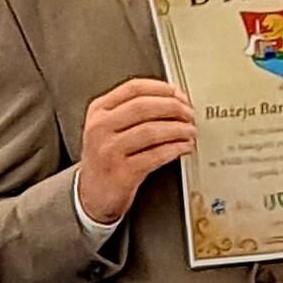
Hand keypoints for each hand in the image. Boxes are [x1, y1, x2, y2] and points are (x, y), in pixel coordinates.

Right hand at [77, 78, 195, 223]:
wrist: (91, 194)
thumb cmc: (106, 158)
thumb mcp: (107, 127)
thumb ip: (131, 110)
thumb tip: (173, 98)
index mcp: (99, 111)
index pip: (133, 88)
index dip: (161, 89)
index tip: (179, 94)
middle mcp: (101, 128)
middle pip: (143, 106)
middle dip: (173, 107)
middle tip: (188, 113)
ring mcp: (109, 151)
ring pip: (151, 131)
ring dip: (178, 129)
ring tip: (190, 131)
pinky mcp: (122, 173)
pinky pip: (155, 155)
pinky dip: (175, 149)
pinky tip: (184, 147)